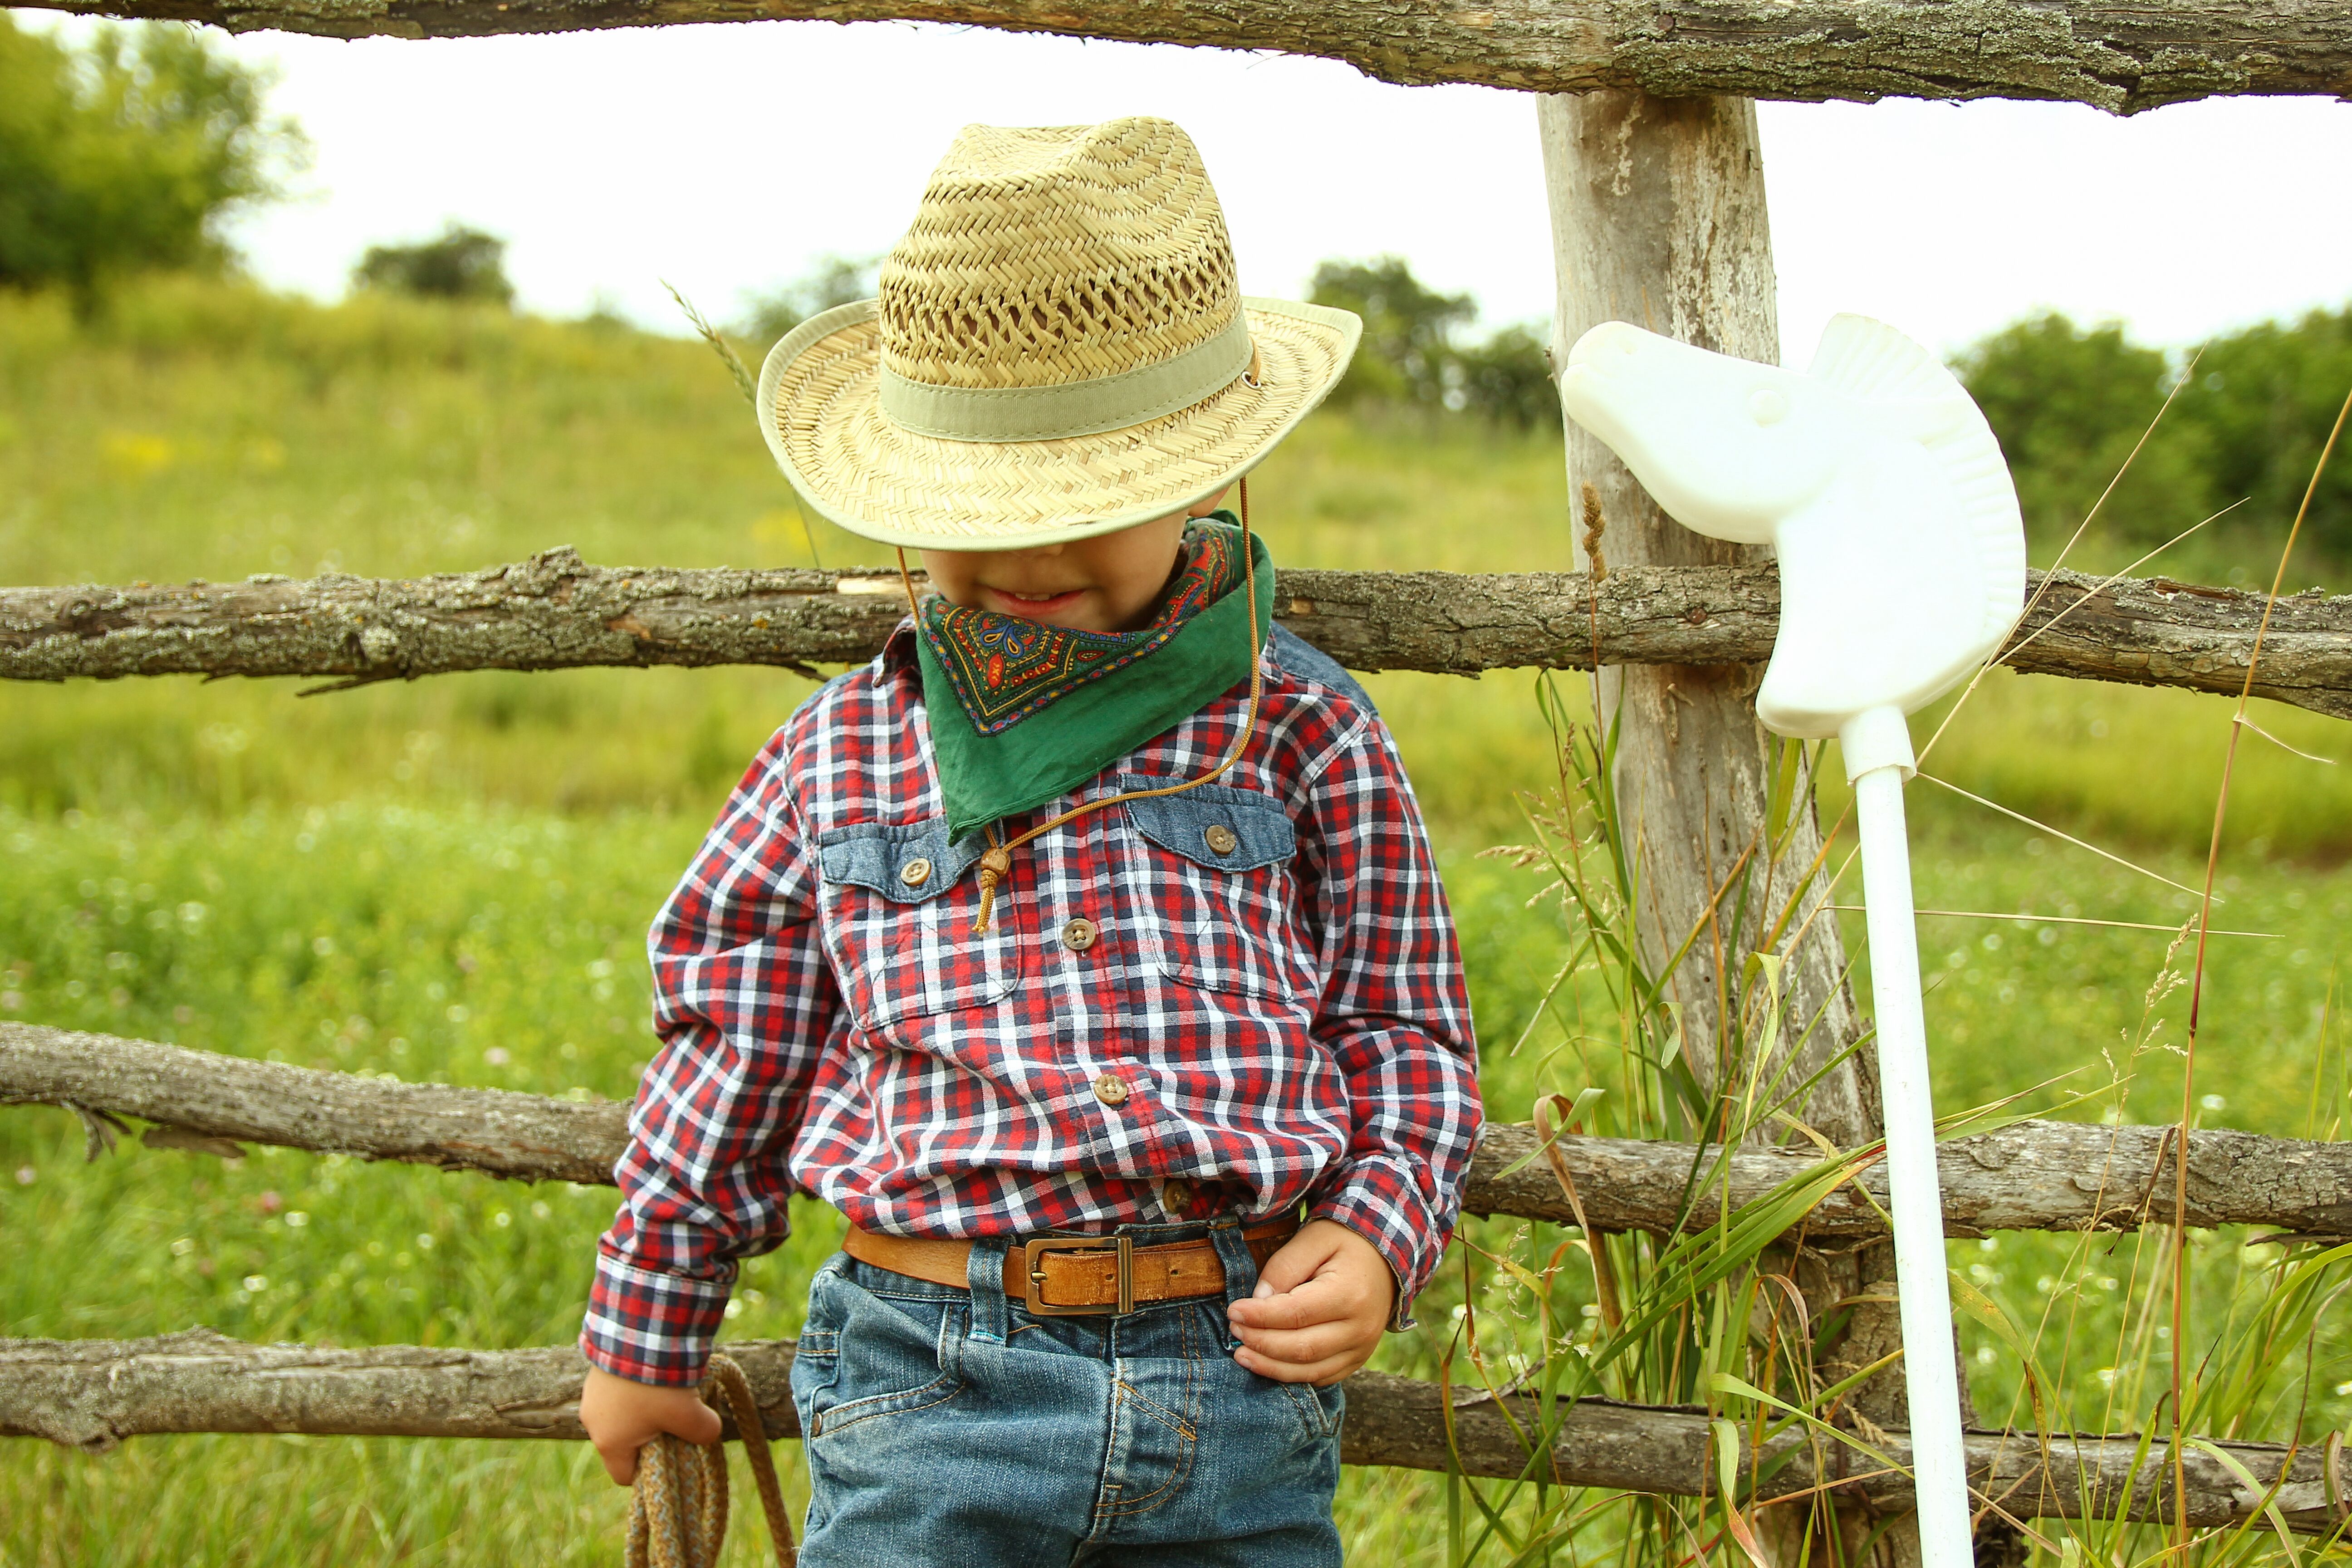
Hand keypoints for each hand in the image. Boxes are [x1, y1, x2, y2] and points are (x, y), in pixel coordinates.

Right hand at [580, 1364, 722, 1484]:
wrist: (637, 1333)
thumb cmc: (659, 1385)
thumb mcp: (691, 1413)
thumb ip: (704, 1432)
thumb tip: (709, 1433)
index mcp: (609, 1443)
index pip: (625, 1475)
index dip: (650, 1471)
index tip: (671, 1452)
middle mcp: (592, 1423)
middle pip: (624, 1443)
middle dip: (650, 1435)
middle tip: (673, 1418)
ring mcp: (591, 1395)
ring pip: (621, 1415)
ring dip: (643, 1408)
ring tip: (665, 1390)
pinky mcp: (596, 1372)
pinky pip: (618, 1390)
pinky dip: (635, 1387)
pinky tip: (653, 1372)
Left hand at [1225, 1219, 1395, 1385]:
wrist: (1387, 1259)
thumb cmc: (1346, 1243)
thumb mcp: (1314, 1239)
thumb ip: (1285, 1266)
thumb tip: (1258, 1299)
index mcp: (1350, 1294)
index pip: (1296, 1314)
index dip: (1260, 1316)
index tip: (1233, 1311)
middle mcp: (1361, 1328)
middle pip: (1301, 1348)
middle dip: (1261, 1342)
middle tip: (1233, 1330)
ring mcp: (1362, 1349)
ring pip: (1309, 1370)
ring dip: (1270, 1366)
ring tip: (1241, 1354)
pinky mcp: (1357, 1360)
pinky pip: (1321, 1377)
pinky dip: (1291, 1375)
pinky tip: (1267, 1364)